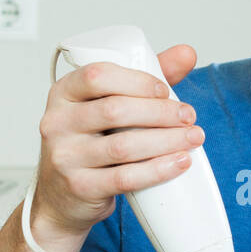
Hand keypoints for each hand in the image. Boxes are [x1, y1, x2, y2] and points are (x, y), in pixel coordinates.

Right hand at [31, 43, 204, 239]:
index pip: (97, 76)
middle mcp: (57, 122)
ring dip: (166, 141)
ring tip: (193, 138)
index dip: (137, 81)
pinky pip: (124, 178)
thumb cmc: (89, 144)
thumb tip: (187, 53)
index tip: (165, 90)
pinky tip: (179, 162)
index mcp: (64, 93)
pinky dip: (157, 170)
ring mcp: (65, 157)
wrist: (61, 197)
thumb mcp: (106, 107)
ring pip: (123, 146)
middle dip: (160, 112)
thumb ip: (143, 80)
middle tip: (188, 116)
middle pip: (115, 110)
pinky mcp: (80, 187)